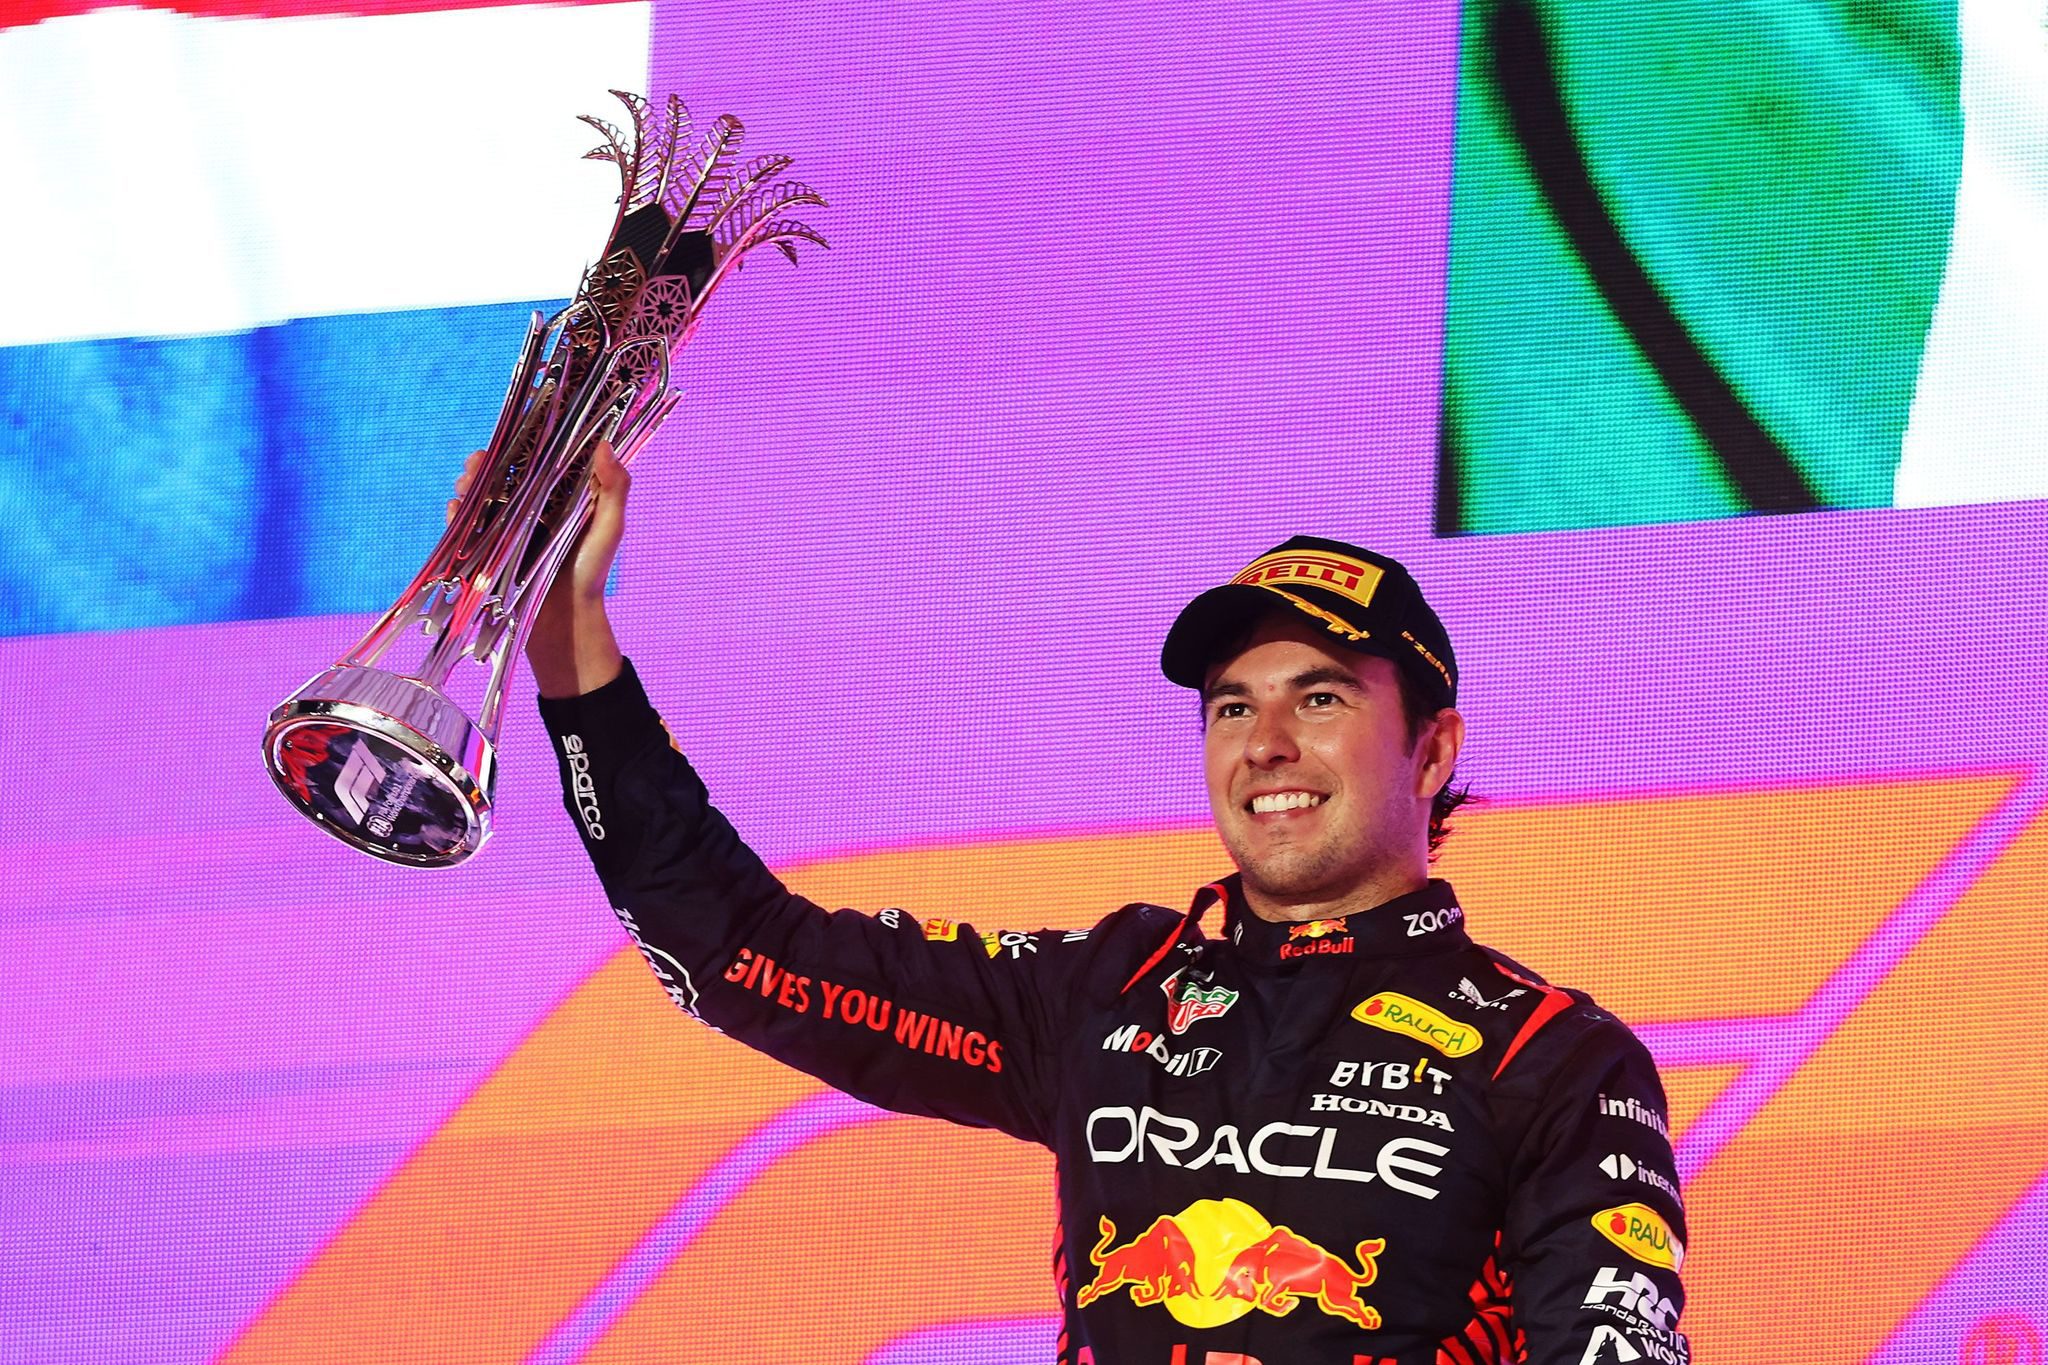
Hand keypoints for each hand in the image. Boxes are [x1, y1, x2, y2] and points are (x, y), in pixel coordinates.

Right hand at [449, 441, 628, 698]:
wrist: (566, 621)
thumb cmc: (591, 573)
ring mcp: (507, 530)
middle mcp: (530, 509)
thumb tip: (604, 444)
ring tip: (464, 485)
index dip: (517, 447)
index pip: (534, 462)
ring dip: (467, 486)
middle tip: (475, 463)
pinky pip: (466, 527)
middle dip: (483, 465)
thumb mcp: (608, 528)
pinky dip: (456, 515)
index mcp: (558, 497)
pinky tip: (455, 510)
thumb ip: (614, 488)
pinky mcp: (489, 550)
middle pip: (500, 476)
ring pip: (480, 498)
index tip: (506, 439)